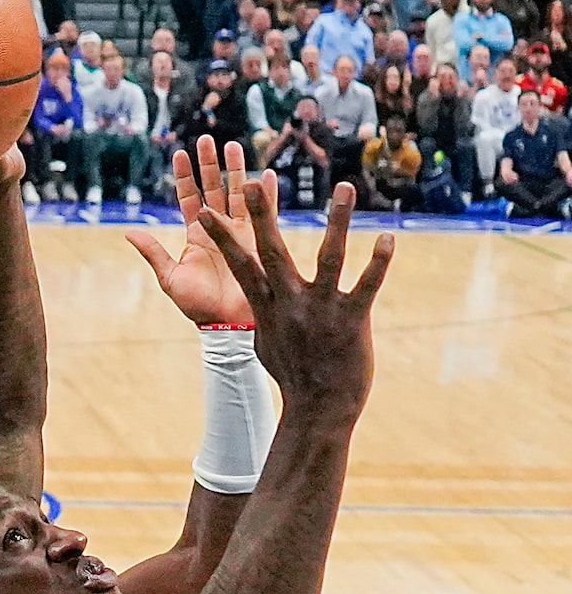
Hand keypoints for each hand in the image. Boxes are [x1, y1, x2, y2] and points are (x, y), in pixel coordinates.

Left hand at [125, 137, 277, 328]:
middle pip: (214, 188)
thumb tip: (128, 233)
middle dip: (210, 164)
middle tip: (207, 139)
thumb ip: (154, 253)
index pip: (189, 198)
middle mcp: (218, 229)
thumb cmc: (198, 307)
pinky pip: (265, 212)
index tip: (180, 152)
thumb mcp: (170, 279)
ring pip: (238, 194)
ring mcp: (240, 233)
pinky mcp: (260, 241)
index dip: (185, 176)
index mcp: (196, 234)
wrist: (229, 325)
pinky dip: (267, 194)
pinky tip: (268, 175)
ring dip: (237, 170)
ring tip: (234, 146)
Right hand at [198, 180, 390, 421]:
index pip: (241, 266)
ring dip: (337, 221)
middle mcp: (290, 304)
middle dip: (262, 217)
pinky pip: (367, 286)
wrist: (319, 410)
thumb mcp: (265, 345)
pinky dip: (378, 262)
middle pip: (272, 253)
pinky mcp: (351, 321)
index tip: (206, 211)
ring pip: (329, 257)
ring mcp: (321, 310)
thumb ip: (261, 314)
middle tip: (251, 183)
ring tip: (344, 187)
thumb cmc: (294, 377)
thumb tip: (251, 300)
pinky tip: (388, 237)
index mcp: (267, 308)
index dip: (223, 237)